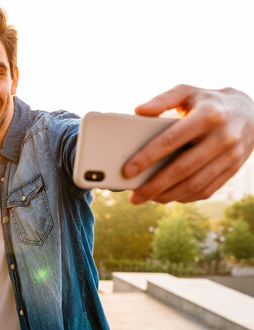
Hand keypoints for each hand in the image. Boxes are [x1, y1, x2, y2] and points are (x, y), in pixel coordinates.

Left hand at [123, 84, 253, 204]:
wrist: (250, 111)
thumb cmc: (207, 101)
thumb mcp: (187, 91)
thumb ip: (162, 99)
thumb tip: (138, 110)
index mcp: (208, 115)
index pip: (171, 140)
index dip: (148, 157)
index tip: (128, 170)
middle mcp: (223, 136)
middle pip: (182, 168)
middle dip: (155, 185)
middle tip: (134, 196)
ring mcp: (231, 155)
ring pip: (195, 184)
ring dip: (168, 195)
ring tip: (146, 198)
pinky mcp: (233, 169)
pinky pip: (207, 190)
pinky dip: (184, 197)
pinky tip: (166, 197)